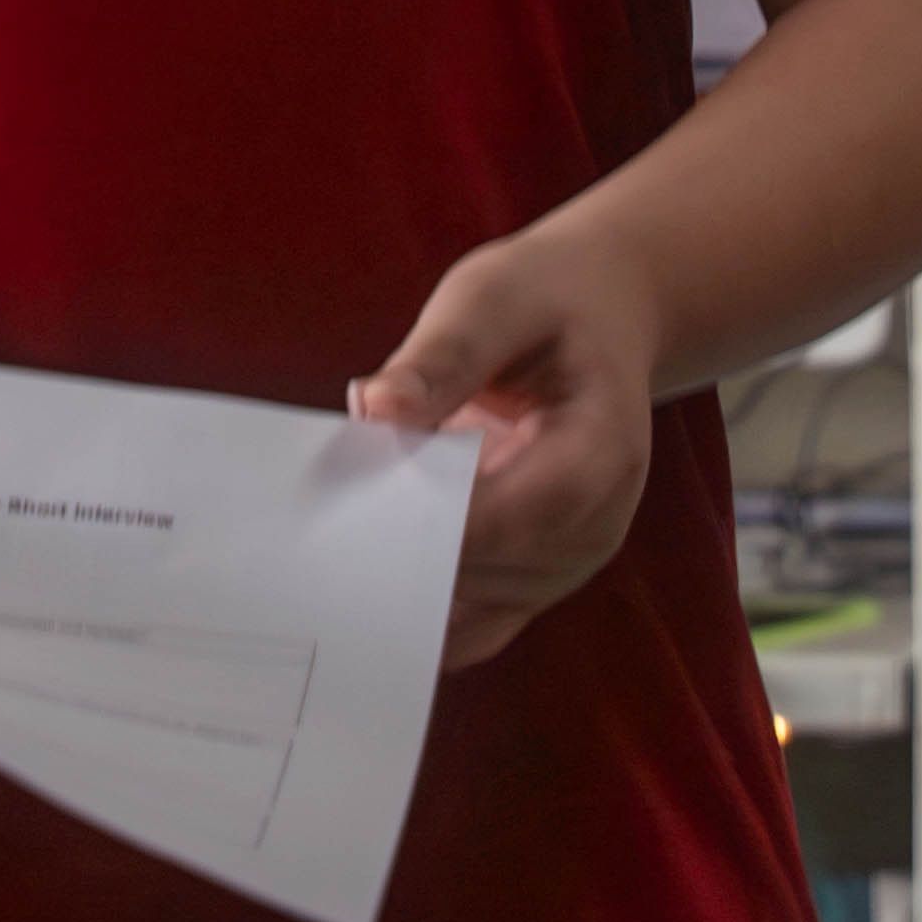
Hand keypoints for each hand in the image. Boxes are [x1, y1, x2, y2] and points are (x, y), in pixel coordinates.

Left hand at [352, 220, 664, 667]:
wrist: (599, 315)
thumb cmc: (545, 300)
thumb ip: (440, 356)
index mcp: (605, 447)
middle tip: (315, 549)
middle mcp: (598, 520)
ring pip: (477, 604)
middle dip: (407, 555)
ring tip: (325, 560)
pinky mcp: (532, 575)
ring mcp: (567, 559)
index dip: (447, 522)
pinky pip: (474, 622)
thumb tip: (375, 409)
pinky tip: (358, 595)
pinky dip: (418, 614)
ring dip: (403, 583)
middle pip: (497, 566)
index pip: (530, 510)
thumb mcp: (494, 298)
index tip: (362, 515)